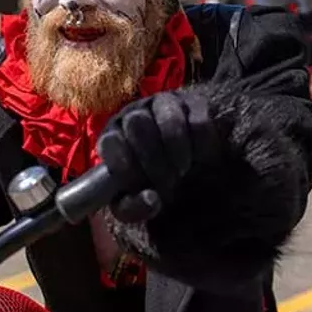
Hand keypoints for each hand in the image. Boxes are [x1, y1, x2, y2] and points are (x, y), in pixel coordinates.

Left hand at [97, 89, 220, 223]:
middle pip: (138, 124)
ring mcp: (164, 104)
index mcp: (113, 137)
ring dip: (177, 151)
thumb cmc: (153, 184)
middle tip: (167, 183)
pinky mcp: (195, 103)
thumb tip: (152, 200)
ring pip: (169, 119)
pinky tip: (201, 159)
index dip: (122, 161)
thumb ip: (133, 208)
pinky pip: (199, 122)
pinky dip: (202, 147)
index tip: (135, 181)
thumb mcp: (136, 203)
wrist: (189, 170)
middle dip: (153, 160)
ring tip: (183, 170)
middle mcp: (134, 114)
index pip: (110, 140)